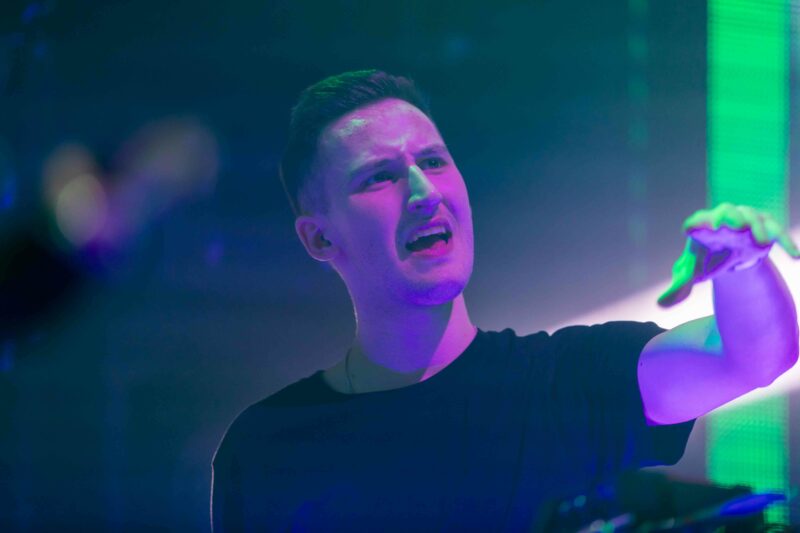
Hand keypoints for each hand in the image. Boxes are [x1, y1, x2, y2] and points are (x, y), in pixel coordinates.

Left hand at [657, 203, 799, 307]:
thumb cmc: (706, 262)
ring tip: (761, 244)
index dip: (695, 224)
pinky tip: (794, 256)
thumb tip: (660, 305)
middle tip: (734, 225)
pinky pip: (777, 230)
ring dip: (758, 228)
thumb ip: (677, 288)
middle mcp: (723, 219)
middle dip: (730, 217)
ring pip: (753, 217)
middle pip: (726, 212)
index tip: (691, 228)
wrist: (730, 257)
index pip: (696, 222)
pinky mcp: (765, 227)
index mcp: (701, 228)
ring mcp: (746, 220)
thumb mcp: (691, 275)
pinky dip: (785, 241)